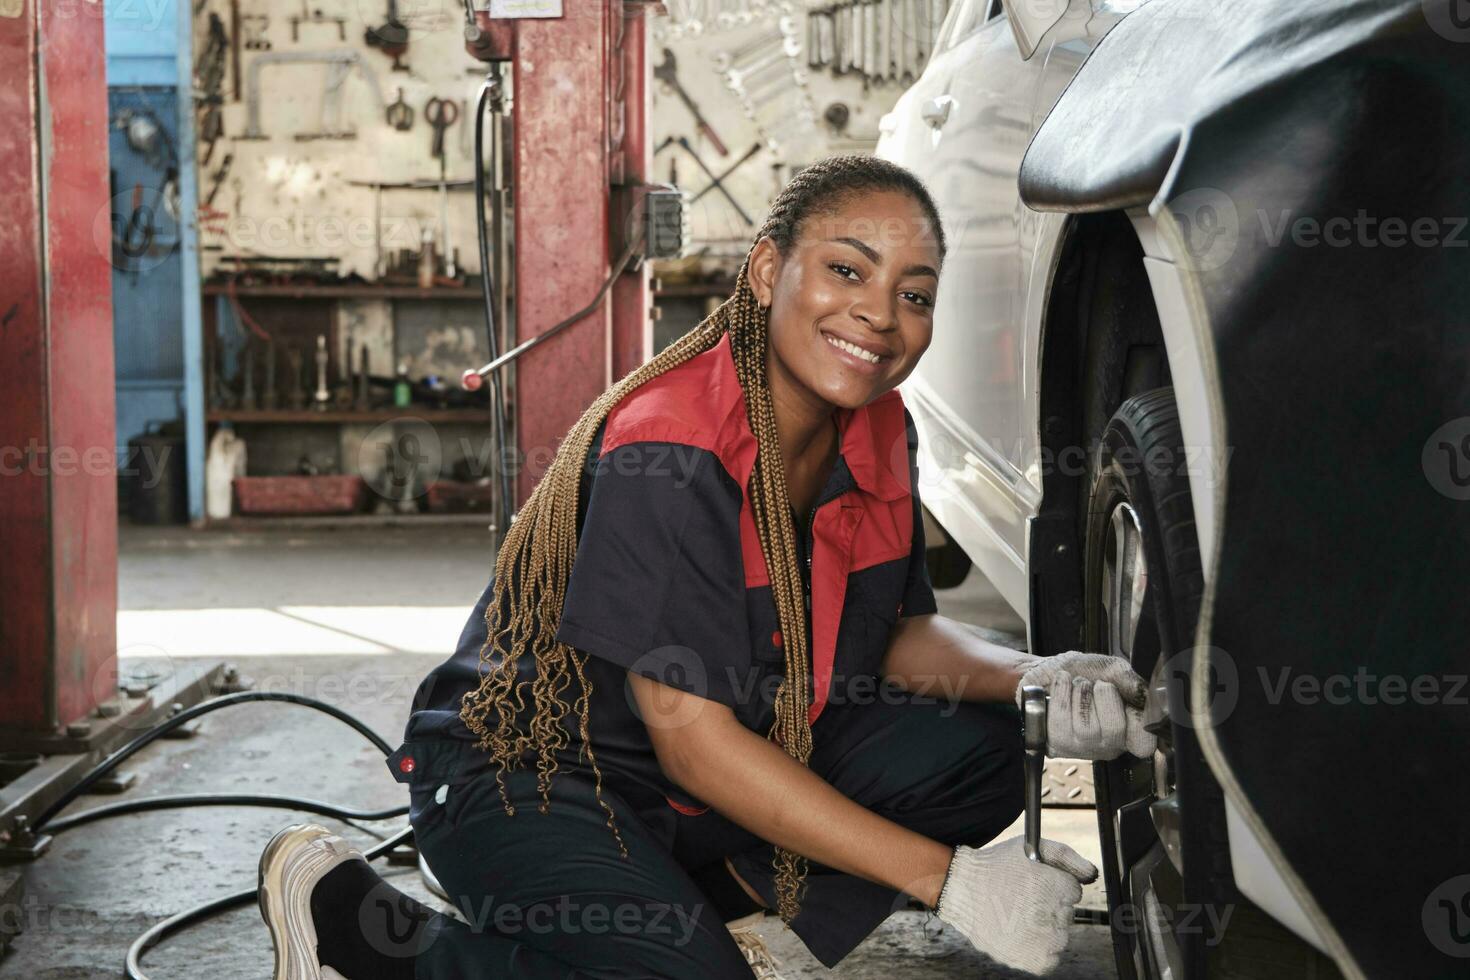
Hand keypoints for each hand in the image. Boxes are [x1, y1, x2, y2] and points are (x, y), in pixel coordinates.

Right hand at [934, 836, 1097, 974]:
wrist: (963, 890)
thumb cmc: (997, 866)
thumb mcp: (1034, 847)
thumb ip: (1069, 858)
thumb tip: (1092, 874)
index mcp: (1061, 887)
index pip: (1073, 891)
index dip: (1052, 886)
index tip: (1032, 884)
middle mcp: (1057, 914)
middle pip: (1067, 914)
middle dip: (1049, 907)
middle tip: (1021, 899)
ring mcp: (1048, 940)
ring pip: (1060, 937)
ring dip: (1045, 929)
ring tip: (1017, 917)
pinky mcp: (1036, 959)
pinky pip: (1050, 958)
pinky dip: (1038, 950)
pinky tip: (1019, 934)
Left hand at [1016, 652, 1153, 759]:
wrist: (1050, 670)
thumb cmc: (1082, 672)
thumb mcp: (1111, 670)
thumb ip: (1129, 681)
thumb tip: (1143, 694)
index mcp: (1128, 730)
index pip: (1143, 743)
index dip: (1137, 719)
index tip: (1124, 695)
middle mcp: (1107, 744)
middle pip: (1114, 729)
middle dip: (1103, 695)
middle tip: (1095, 684)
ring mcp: (1081, 747)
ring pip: (1085, 729)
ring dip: (1079, 693)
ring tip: (1077, 685)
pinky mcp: (1056, 744)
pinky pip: (1060, 722)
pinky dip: (1061, 693)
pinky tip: (1062, 685)